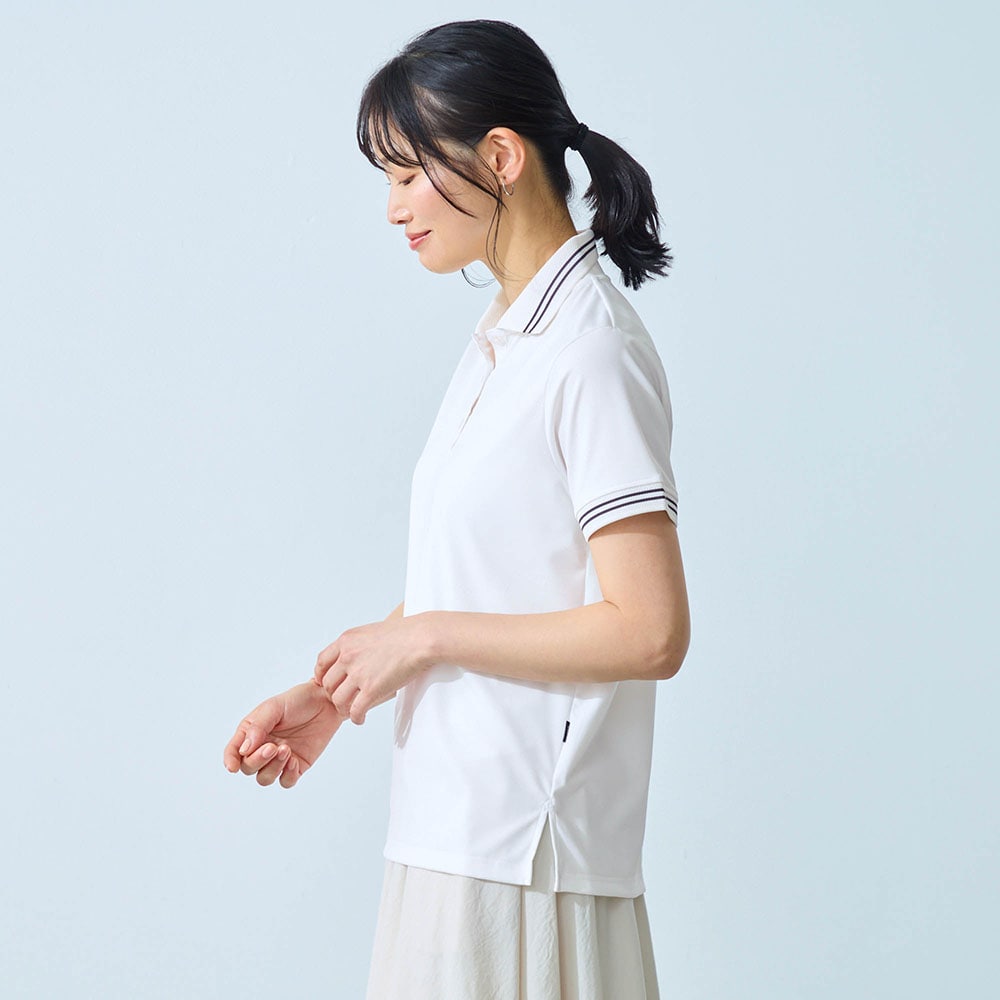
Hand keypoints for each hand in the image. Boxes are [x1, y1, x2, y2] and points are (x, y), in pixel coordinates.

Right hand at [223, 681, 344, 786]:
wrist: (325, 701)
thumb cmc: (297, 700)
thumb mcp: (273, 707)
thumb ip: (258, 727)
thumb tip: (244, 750)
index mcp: (252, 733)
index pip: (234, 751)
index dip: (230, 760)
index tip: (233, 767)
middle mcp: (262, 748)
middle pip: (248, 768)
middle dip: (257, 761)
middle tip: (273, 747)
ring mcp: (279, 759)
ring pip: (265, 778)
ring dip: (272, 768)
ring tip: (286, 749)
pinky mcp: (296, 765)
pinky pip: (286, 782)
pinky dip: (287, 775)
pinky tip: (294, 760)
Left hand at [313, 615, 432, 724]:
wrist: (421, 638)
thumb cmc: (405, 633)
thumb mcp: (372, 631)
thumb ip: (359, 644)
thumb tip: (358, 656)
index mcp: (347, 640)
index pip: (322, 662)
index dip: (321, 676)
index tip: (325, 682)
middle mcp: (348, 656)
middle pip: (328, 683)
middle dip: (333, 693)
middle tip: (342, 699)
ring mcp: (359, 673)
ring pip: (338, 699)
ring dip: (343, 708)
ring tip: (351, 710)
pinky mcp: (371, 689)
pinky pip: (355, 710)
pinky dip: (356, 718)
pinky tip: (361, 718)